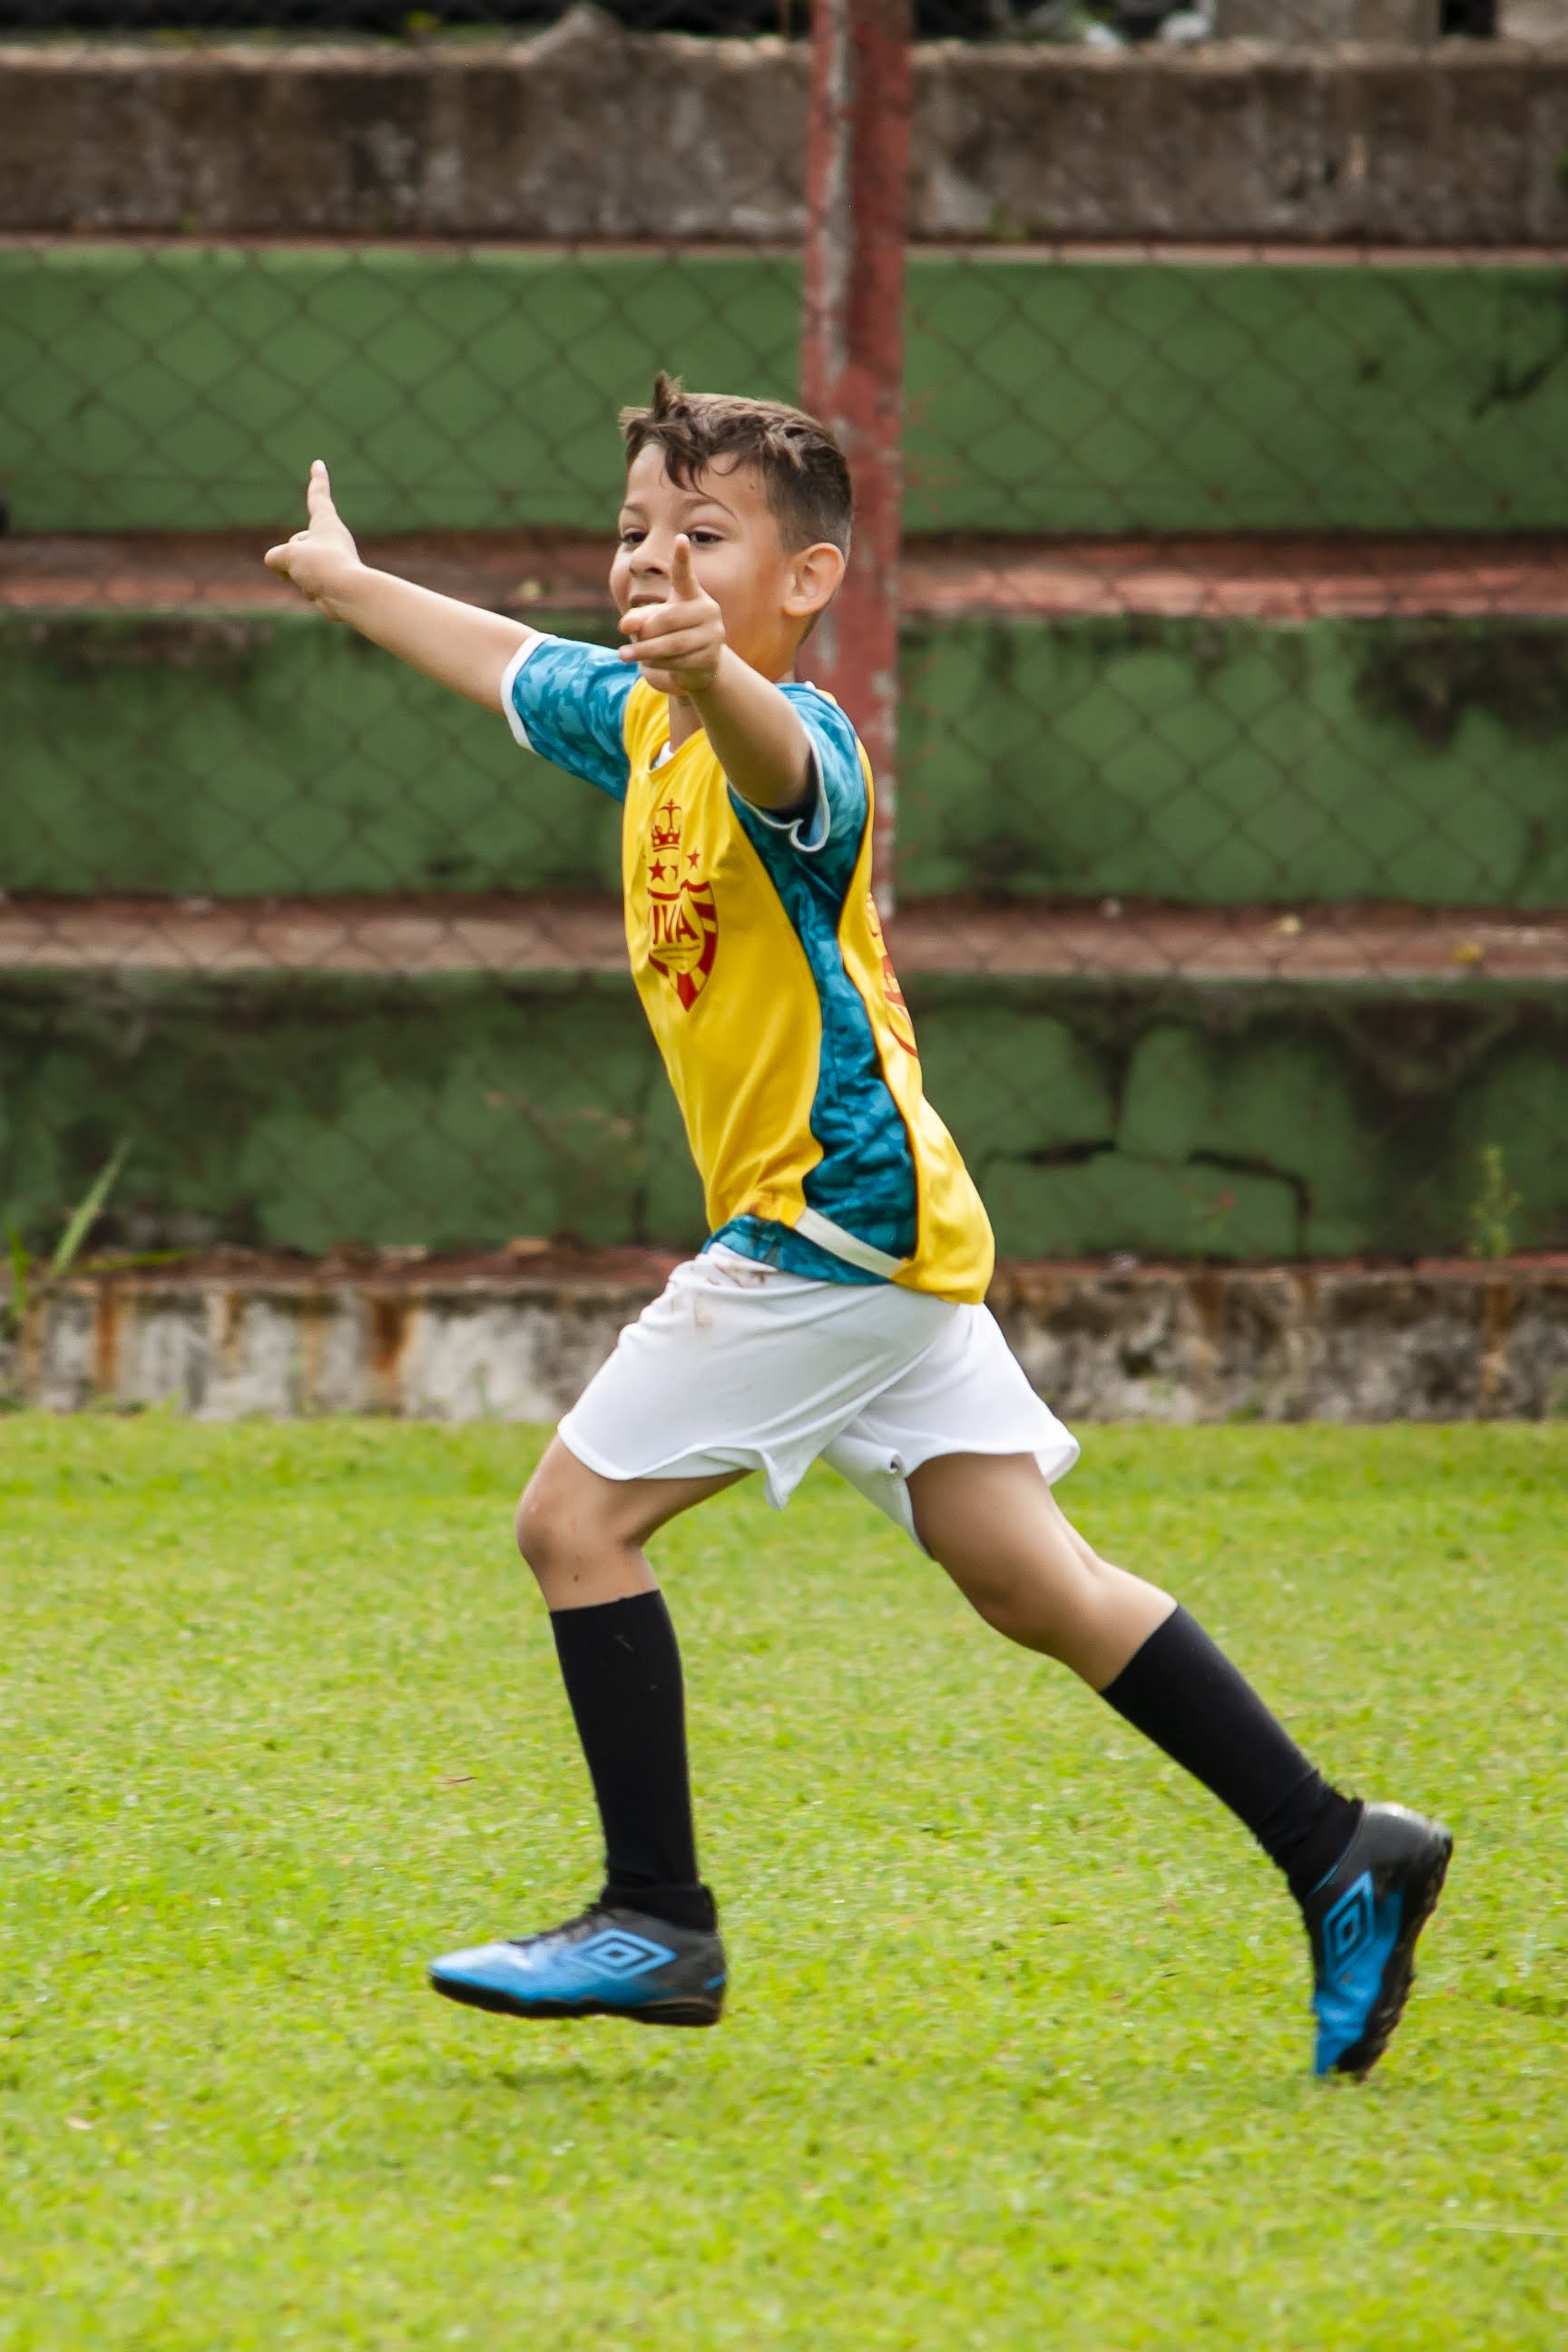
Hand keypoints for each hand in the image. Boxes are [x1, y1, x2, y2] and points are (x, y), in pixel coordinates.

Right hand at [264, 460, 360, 613]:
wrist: (347, 596)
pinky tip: (321, 593)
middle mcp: (332, 539)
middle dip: (290, 555)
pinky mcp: (332, 581)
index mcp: (327, 522)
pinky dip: (308, 590)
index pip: (318, 496)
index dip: (317, 480)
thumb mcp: (288, 555)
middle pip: (295, 541)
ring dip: (298, 574)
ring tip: (316, 578)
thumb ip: (277, 557)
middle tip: (306, 564)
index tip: (319, 464)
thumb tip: (284, 571)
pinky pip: (306, 583)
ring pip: (297, 564)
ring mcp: (332, 560)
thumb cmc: (323, 566)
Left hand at [617, 535, 724, 695]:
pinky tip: (647, 663)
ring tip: (624, 655)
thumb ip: (639, 618)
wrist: (700, 666)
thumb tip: (624, 625)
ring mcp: (713, 634)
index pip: (685, 575)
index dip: (682, 558)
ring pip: (673, 643)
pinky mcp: (712, 657)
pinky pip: (679, 661)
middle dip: (644, 631)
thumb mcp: (652, 622)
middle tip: (622, 638)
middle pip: (669, 618)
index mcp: (692, 594)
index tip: (680, 539)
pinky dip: (657, 663)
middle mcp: (708, 610)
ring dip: (644, 651)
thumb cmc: (672, 634)